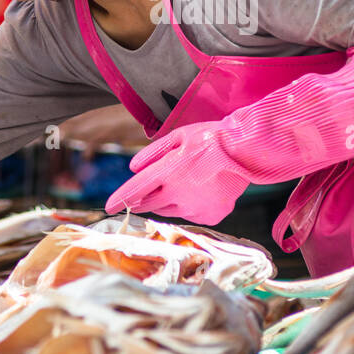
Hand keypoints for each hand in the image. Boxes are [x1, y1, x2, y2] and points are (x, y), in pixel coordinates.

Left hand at [104, 121, 251, 224]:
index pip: (135, 190)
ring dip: (166, 201)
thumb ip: (153, 153)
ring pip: (169, 211)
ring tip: (181, 184)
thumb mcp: (178, 136)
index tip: (108, 207)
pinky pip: (190, 215)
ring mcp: (194, 208)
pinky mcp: (209, 216)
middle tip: (146, 191)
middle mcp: (177, 195)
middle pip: (149, 204)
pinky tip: (201, 190)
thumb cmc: (210, 139)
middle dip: (142, 200)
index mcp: (167, 172)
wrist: (245, 152)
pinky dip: (190, 205)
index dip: (119, 198)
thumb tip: (133, 168)